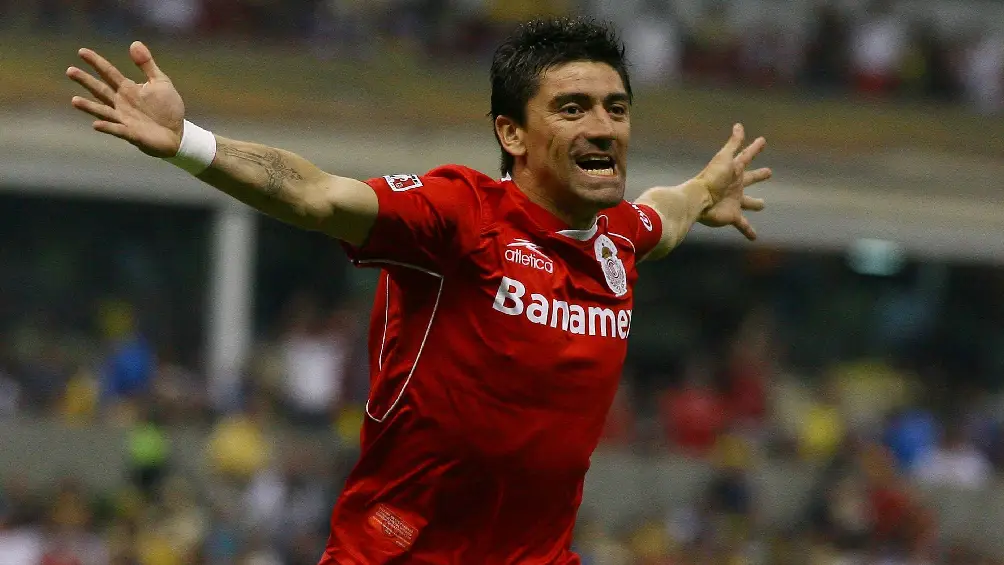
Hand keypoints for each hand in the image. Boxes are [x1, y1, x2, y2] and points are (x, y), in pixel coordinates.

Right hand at [67, 41, 184, 157]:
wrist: (177, 133)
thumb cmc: (167, 108)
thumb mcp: (161, 82)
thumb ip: (147, 65)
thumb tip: (134, 43)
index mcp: (128, 89)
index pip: (108, 72)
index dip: (96, 62)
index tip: (81, 51)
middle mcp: (121, 103)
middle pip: (100, 90)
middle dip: (86, 81)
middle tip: (70, 71)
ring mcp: (124, 119)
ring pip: (103, 111)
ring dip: (89, 106)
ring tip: (74, 101)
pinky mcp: (132, 134)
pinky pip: (117, 130)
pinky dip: (107, 127)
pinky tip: (96, 124)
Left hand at [695, 123, 771, 239]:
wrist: (698, 199)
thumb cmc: (711, 177)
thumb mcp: (724, 158)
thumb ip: (733, 143)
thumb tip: (739, 125)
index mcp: (734, 171)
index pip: (746, 156)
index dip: (754, 148)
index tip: (762, 140)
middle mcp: (735, 185)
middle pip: (750, 178)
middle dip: (758, 175)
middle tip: (769, 172)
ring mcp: (734, 201)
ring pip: (748, 202)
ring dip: (755, 203)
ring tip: (762, 204)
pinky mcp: (732, 216)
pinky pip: (743, 225)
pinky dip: (749, 231)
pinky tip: (755, 238)